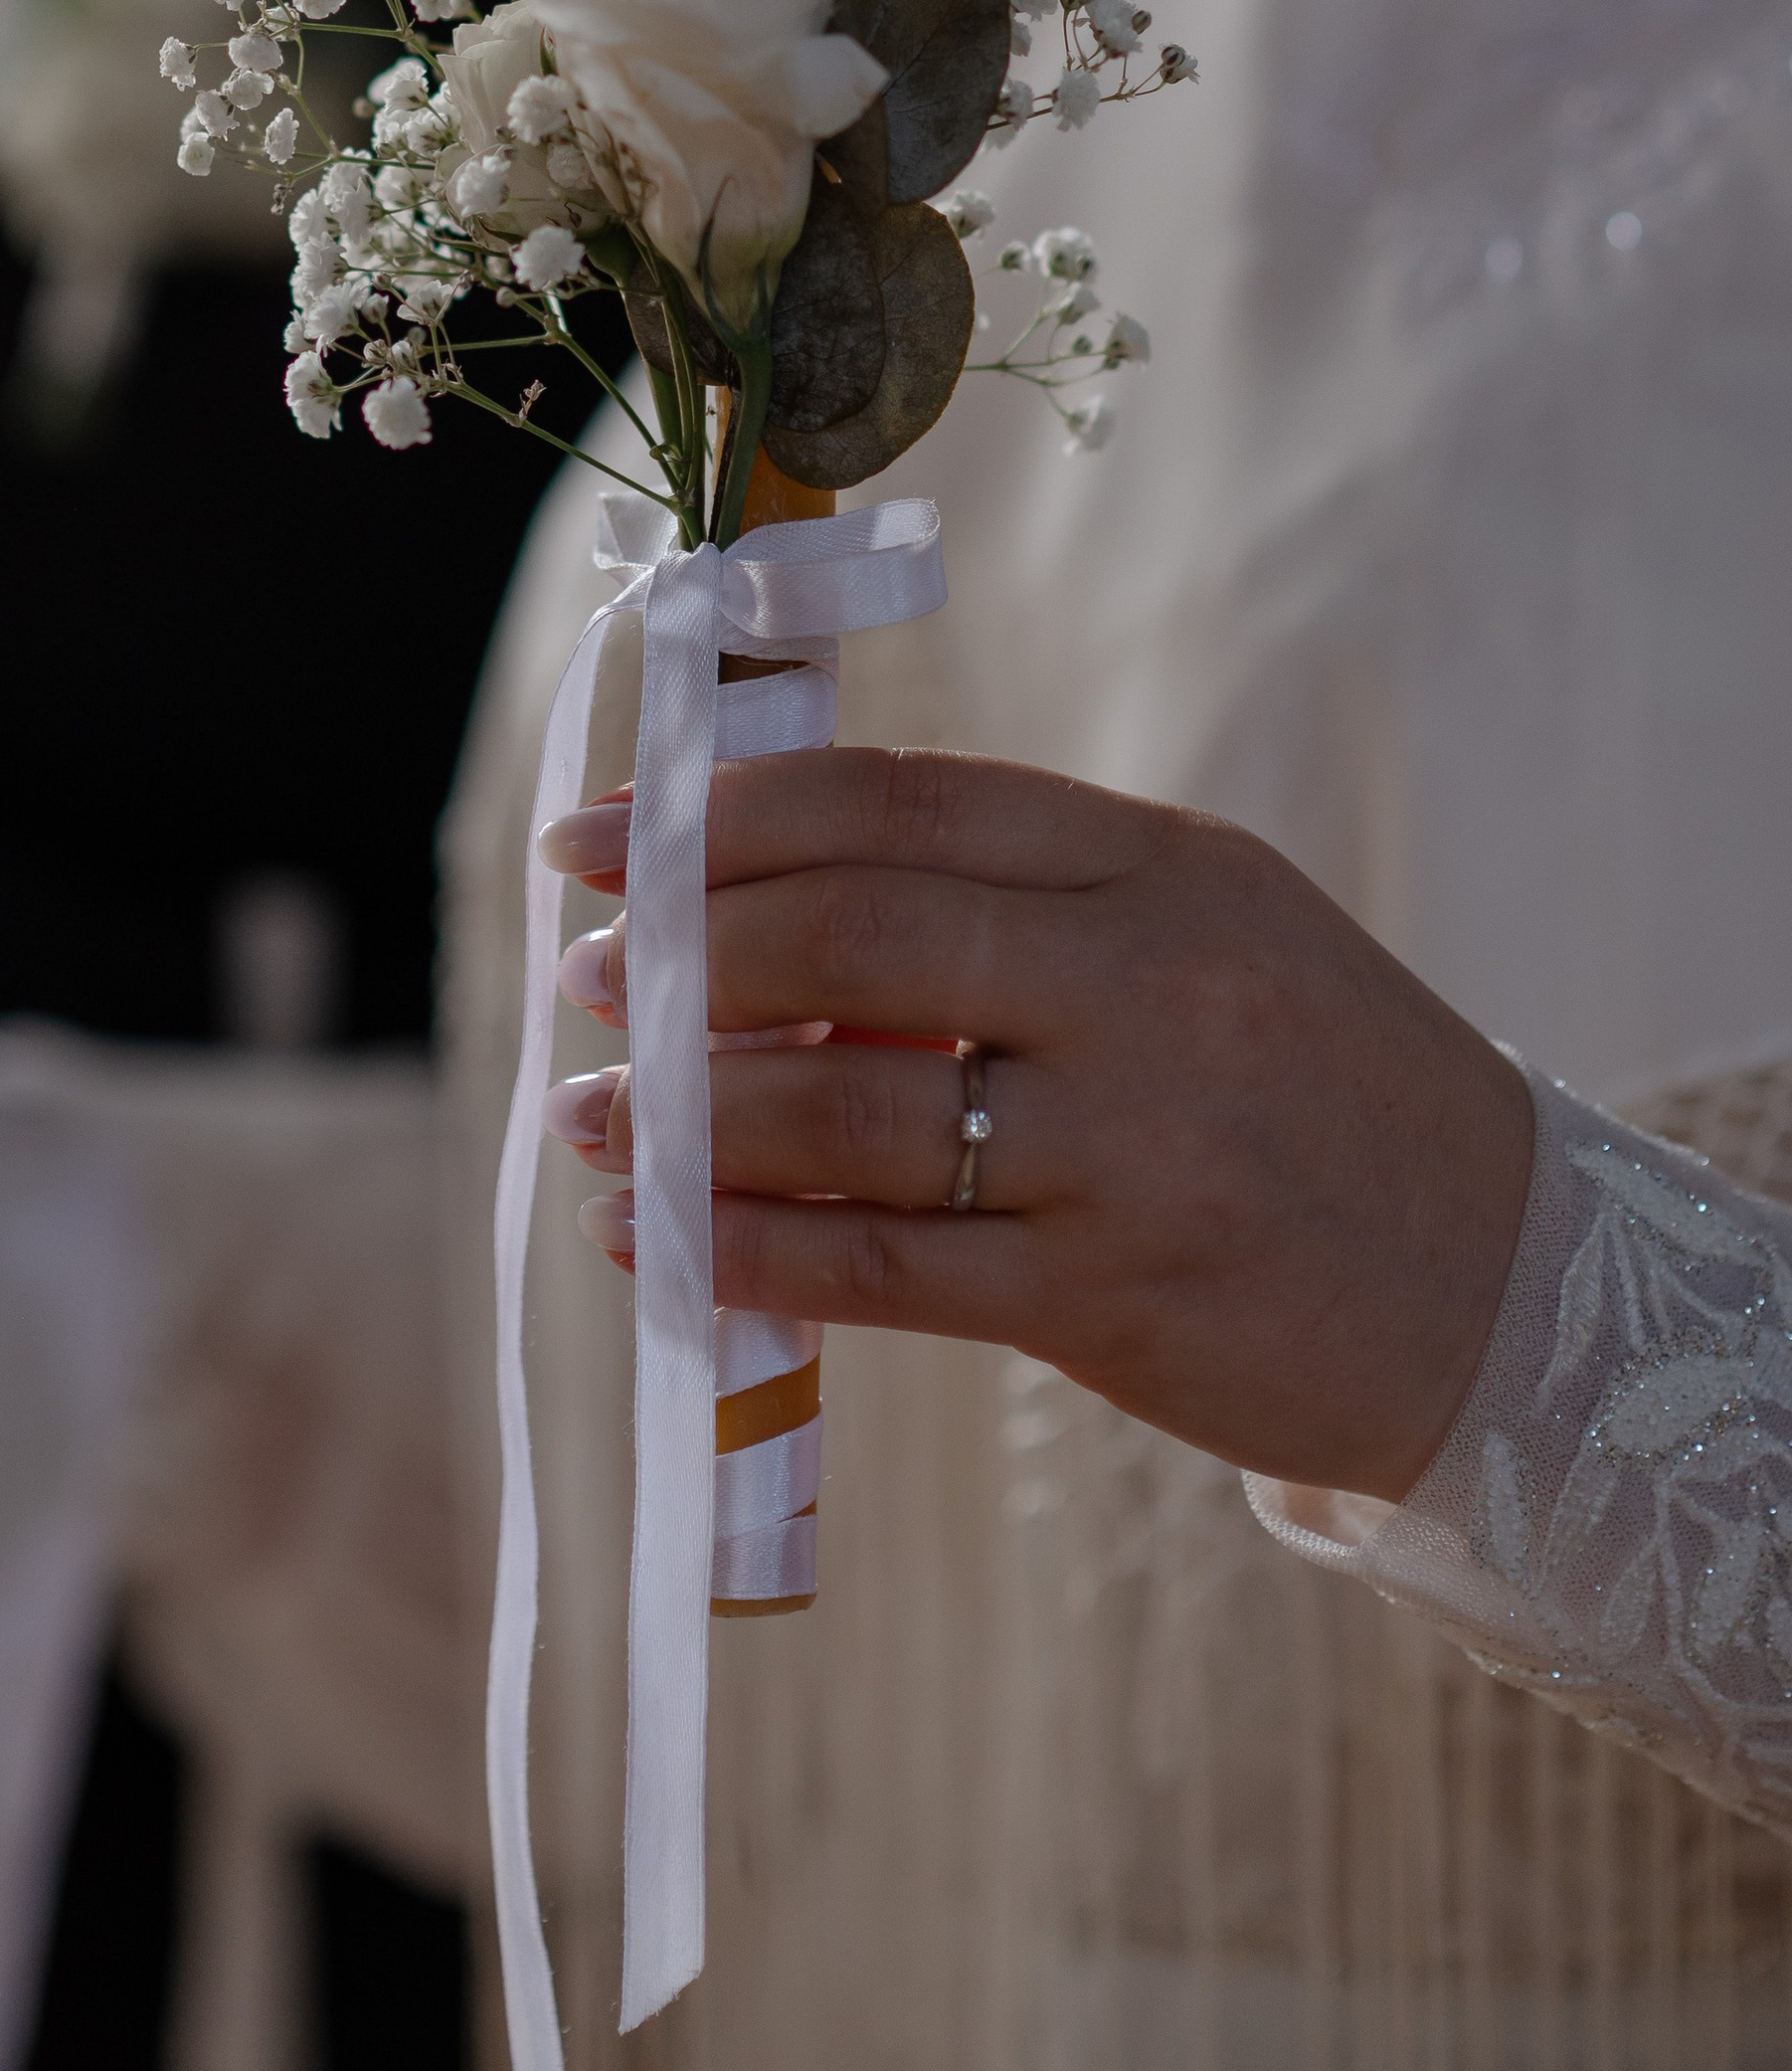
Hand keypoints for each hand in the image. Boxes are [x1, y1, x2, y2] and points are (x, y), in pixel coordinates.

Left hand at [541, 749, 1534, 1505]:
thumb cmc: (1314, 1088)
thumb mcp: (1204, 934)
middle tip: (587, 976)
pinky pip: (884, 1263)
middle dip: (680, 948)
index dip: (721, 814)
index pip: (896, 802)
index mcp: (1160, 865)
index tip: (600, 840)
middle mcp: (1146, 983)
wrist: (1512, 1292)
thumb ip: (1014, 903)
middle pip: (851, 930)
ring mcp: (1131, 1145)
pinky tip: (664, 1240)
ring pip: (844, 1102)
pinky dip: (748, 1247)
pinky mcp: (1112, 1299)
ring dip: (681, 1108)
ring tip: (593, 1112)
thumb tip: (760, 909)